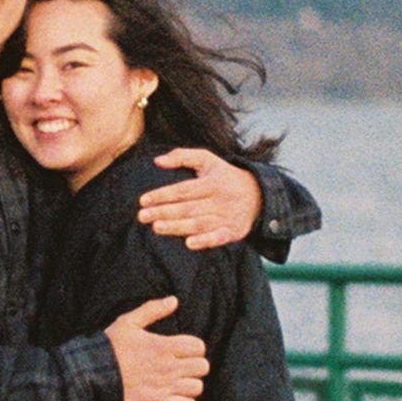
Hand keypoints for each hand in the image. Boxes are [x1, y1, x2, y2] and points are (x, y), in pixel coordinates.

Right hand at [106, 297, 209, 400]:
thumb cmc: (110, 347)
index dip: (194, 347)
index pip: (199, 347)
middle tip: (183, 365)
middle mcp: (168, 367)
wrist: (92, 376)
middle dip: (195, 365)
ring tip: (180, 381)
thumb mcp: (128, 322)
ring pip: (197, 387)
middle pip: (202, 367)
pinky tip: (176, 396)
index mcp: (163, 346)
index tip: (184, 349)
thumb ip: (152, 310)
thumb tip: (174, 300)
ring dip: (191, 383)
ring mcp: (164, 387)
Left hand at [137, 149, 260, 251]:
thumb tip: (157, 161)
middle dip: (164, 212)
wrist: (259, 195)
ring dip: (178, 227)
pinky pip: (218, 238)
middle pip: (188, 208)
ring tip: (157, 227)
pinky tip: (190, 244)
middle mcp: (219, 200)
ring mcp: (226, 217)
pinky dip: (205, 241)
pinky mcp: (232, 232)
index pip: (183, 190)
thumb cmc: (225, 176)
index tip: (143, 200)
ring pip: (198, 224)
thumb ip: (183, 156)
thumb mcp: (208, 160)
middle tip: (142, 216)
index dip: (162, 195)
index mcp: (212, 182)